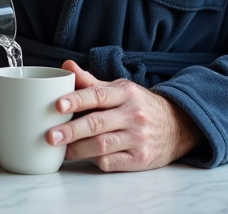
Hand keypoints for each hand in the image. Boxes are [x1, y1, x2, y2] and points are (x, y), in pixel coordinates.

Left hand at [46, 60, 200, 171]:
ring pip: (102, 145)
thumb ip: (91, 82)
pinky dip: (95, 160)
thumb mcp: (120, 89)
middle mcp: (133, 115)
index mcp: (126, 93)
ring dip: (78, 150)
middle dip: (71, 130)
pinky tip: (83, 158)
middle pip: (97, 123)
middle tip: (50, 136)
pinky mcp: (140, 159)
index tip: (58, 105)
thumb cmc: (139, 105)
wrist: (178, 126)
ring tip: (61, 151)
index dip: (77, 99)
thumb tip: (65, 66)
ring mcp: (138, 138)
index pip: (98, 95)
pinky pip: (111, 161)